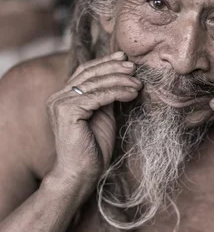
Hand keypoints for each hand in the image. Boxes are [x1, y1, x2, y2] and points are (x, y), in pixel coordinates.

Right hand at [46, 51, 141, 194]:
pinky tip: (132, 94)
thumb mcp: (103, 116)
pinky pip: (97, 96)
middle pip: (90, 74)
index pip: (85, 72)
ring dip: (120, 81)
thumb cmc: (93, 149)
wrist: (81, 174)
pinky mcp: (67, 112)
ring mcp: (60, 103)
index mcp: (63, 97)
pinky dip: (117, 92)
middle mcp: (58, 97)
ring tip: (138, 83)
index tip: (124, 58)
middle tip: (134, 67)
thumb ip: (106, 97)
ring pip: (95, 83)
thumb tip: (123, 78)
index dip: (105, 62)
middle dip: (114, 68)